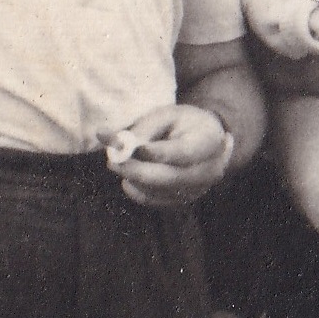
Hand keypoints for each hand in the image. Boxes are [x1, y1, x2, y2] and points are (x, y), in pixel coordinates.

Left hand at [106, 102, 233, 207]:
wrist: (208, 143)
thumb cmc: (184, 124)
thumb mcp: (167, 115)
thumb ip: (142, 128)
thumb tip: (108, 139)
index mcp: (209, 141)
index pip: (183, 152)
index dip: (156, 152)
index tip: (131, 147)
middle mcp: (208, 171)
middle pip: (168, 178)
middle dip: (136, 170)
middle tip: (112, 161)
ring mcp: (196, 190)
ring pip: (155, 190)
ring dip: (132, 177)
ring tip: (121, 162)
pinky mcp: (182, 202)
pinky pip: (151, 200)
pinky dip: (135, 188)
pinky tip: (130, 175)